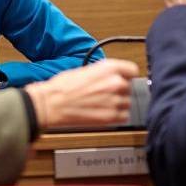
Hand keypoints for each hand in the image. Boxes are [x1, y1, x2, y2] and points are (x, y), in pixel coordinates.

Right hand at [24, 59, 138, 127]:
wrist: (52, 104)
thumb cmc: (62, 87)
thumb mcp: (86, 70)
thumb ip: (104, 73)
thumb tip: (112, 77)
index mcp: (109, 68)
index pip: (133, 70)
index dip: (127, 75)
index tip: (125, 78)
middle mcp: (115, 83)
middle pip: (129, 87)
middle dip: (119, 90)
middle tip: (104, 93)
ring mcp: (115, 101)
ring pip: (127, 102)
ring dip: (118, 103)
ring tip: (101, 103)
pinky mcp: (111, 117)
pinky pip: (124, 116)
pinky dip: (116, 116)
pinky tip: (103, 112)